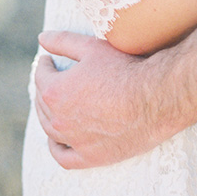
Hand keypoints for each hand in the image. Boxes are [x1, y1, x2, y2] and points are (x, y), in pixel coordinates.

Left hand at [34, 25, 196, 169]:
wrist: (155, 98)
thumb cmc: (125, 69)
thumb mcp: (92, 47)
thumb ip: (63, 41)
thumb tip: (41, 38)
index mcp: (54, 91)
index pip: (41, 76)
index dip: (45, 65)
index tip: (49, 60)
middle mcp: (58, 119)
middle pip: (42, 103)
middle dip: (45, 88)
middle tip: (53, 78)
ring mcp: (73, 141)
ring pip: (49, 129)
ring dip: (48, 113)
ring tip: (57, 102)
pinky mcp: (90, 157)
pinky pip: (62, 156)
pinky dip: (55, 146)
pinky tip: (58, 137)